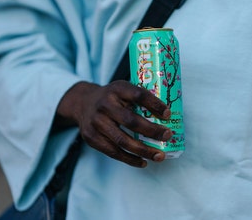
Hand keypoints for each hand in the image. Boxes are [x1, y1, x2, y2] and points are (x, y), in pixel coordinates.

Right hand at [54, 80, 172, 167]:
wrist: (83, 103)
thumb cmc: (112, 98)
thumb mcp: (123, 90)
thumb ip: (140, 99)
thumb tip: (168, 116)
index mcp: (117, 89)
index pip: (138, 95)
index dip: (154, 104)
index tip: (168, 114)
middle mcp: (104, 105)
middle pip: (131, 121)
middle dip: (152, 131)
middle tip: (168, 135)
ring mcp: (96, 122)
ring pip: (123, 141)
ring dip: (144, 151)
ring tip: (159, 156)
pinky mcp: (91, 137)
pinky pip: (113, 152)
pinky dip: (130, 159)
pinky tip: (143, 162)